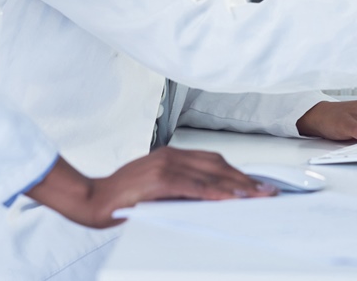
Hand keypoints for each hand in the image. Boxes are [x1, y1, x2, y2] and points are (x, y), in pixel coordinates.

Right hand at [25, 148, 275, 228]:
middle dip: (244, 179)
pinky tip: (230, 199)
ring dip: (237, 186)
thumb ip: (180, 189)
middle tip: (266, 191)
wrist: (90, 199)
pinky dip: (215, 193)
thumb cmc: (120, 198)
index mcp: (170, 155)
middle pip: (218, 165)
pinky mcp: (159, 180)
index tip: (256, 183)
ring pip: (211, 174)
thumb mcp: (155, 189)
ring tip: (257, 197)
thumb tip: (211, 200)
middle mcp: (170, 156)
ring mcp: (165, 166)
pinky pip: (195, 187)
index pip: (213, 161)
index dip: (237, 172)